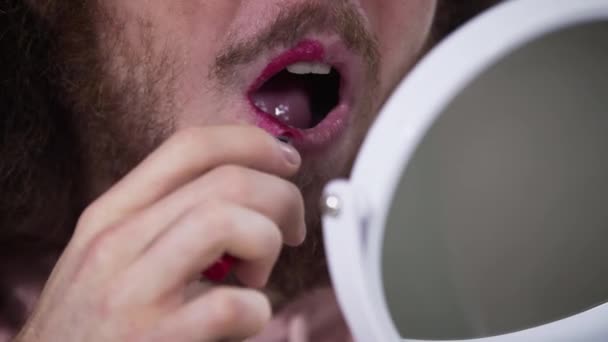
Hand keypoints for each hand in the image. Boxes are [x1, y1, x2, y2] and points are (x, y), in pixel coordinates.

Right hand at [16, 126, 305, 341]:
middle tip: (291, 230)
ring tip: (258, 274)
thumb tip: (241, 189)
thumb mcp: (108, 254)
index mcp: (112, 214)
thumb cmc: (89, 323)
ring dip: (267, 243)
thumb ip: (162, 218)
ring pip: (228, 222)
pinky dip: (258, 310)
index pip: (190, 147)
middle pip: (225, 181)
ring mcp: (132, 293)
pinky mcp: (152, 340)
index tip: (286, 161)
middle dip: (282, 198)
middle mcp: (117, 243)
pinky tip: (246, 319)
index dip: (252, 143)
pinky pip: (230, 305)